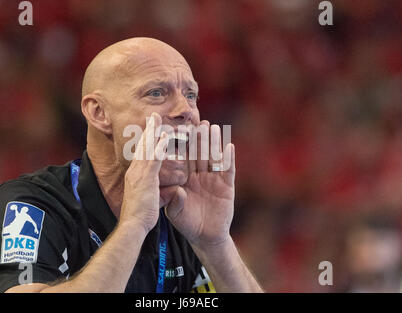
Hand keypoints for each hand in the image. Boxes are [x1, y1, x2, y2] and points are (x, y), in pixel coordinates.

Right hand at [119, 112, 168, 233]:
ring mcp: (139, 174)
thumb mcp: (149, 199)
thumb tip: (169, 191)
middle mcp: (135, 171)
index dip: (146, 139)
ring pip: (146, 148)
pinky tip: (165, 137)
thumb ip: (156, 191)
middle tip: (153, 115)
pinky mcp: (145, 179)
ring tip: (157, 118)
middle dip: (148, 129)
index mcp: (135, 175)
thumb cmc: (140, 216)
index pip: (141, 153)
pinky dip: (159, 147)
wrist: (132, 226)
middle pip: (142, 145)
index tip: (151, 128)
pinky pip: (153, 160)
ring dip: (152, 132)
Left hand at [165, 121, 235, 246]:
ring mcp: (213, 180)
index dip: (182, 146)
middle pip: (199, 154)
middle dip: (199, 138)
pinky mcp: (227, 186)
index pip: (183, 159)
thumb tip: (177, 190)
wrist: (206, 237)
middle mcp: (199, 176)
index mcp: (185, 179)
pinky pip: (228, 170)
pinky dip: (228, 159)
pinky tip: (229, 146)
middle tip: (199, 121)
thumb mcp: (176, 213)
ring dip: (214, 143)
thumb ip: (175, 202)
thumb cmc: (187, 223)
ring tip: (213, 127)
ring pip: (213, 158)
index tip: (178, 131)